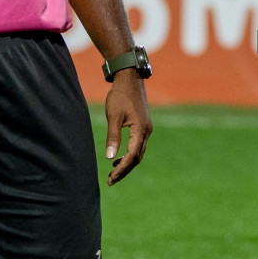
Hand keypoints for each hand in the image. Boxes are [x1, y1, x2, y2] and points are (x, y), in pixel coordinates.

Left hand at [104, 69, 151, 185]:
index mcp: (141, 130)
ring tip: (113, 171)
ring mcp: (146, 128)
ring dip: (127, 163)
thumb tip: (110, 157)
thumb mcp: (114, 116)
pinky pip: (138, 145)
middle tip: (110, 180)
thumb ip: (113, 137)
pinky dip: (129, 154)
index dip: (122, 169)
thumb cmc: (120, 96)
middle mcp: (147, 131)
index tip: (111, 178)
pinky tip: (118, 156)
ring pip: (139, 152)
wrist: (130, 78)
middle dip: (124, 170)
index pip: (132, 156)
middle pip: (137, 158)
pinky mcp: (143, 125)